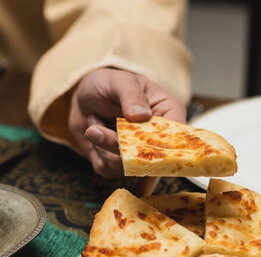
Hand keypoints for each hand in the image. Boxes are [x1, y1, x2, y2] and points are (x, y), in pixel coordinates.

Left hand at [69, 68, 185, 177]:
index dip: (162, 145)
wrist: (83, 97)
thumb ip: (132, 96)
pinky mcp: (119, 164)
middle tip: (94, 130)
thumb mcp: (120, 81)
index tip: (137, 143)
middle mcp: (157, 138)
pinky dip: (95, 153)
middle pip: (150, 158)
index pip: (177, 137)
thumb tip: (142, 115)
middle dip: (118, 147)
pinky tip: (94, 134)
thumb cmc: (108, 84)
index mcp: (168, 113)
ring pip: (125, 167)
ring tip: (93, 125)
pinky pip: (108, 170)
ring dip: (103, 147)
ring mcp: (139, 154)